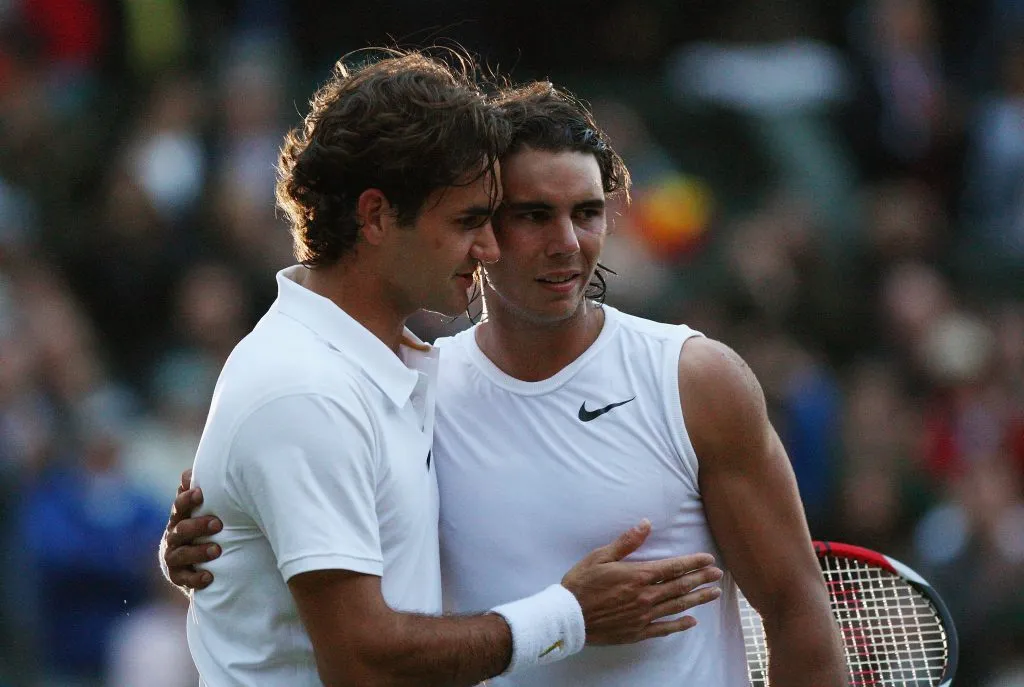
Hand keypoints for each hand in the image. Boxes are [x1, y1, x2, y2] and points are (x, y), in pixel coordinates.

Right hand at [161, 468, 222, 591]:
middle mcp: (173, 537)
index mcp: (180, 518)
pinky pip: (184, 579)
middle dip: (198, 525)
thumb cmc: (206, 529)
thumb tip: (194, 470)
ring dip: (198, 551)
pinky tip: (209, 576)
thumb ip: (203, 493)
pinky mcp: (178, 578)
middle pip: (180, 530)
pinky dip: (196, 578)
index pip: (179, 507)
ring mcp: (173, 558)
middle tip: (218, 523)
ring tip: (217, 549)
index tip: (200, 493)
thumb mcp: (205, 510)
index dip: (187, 500)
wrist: (202, 564)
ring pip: (180, 554)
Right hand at [561, 520, 722, 644]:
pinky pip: (664, 628)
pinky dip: (680, 625)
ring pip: (677, 606)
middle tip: (718, 575)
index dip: (693, 563)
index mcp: (638, 575)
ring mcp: (644, 616)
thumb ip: (626, 542)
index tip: (708, 559)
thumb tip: (646, 524)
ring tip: (713, 594)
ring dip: (697, 599)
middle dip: (702, 579)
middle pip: (680, 586)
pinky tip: (691, 622)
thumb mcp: (600, 556)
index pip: (674, 567)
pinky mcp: (638, 631)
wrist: (568, 617)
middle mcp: (646, 596)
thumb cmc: (581, 583)